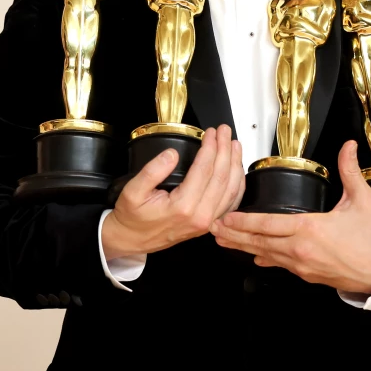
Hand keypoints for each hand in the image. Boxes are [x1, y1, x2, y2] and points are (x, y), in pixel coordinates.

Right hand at [101, 125, 243, 260]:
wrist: (133, 240)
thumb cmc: (132, 217)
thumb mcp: (133, 191)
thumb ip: (152, 171)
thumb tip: (172, 154)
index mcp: (183, 206)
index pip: (204, 170)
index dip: (210, 147)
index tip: (210, 132)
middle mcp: (200, 216)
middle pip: (222, 177)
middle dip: (225, 150)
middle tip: (224, 131)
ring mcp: (207, 222)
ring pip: (231, 190)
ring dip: (235, 164)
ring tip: (235, 145)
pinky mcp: (208, 224)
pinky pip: (230, 203)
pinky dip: (237, 184)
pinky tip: (236, 170)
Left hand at [211, 140, 370, 293]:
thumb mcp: (362, 200)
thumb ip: (349, 171)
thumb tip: (348, 146)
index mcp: (310, 229)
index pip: (268, 224)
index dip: (244, 221)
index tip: (226, 217)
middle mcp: (300, 249)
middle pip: (258, 241)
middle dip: (233, 234)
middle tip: (212, 228)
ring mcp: (301, 265)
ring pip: (264, 254)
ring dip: (242, 246)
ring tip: (222, 240)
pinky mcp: (305, 275)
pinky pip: (278, 264)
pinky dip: (263, 257)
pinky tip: (251, 254)